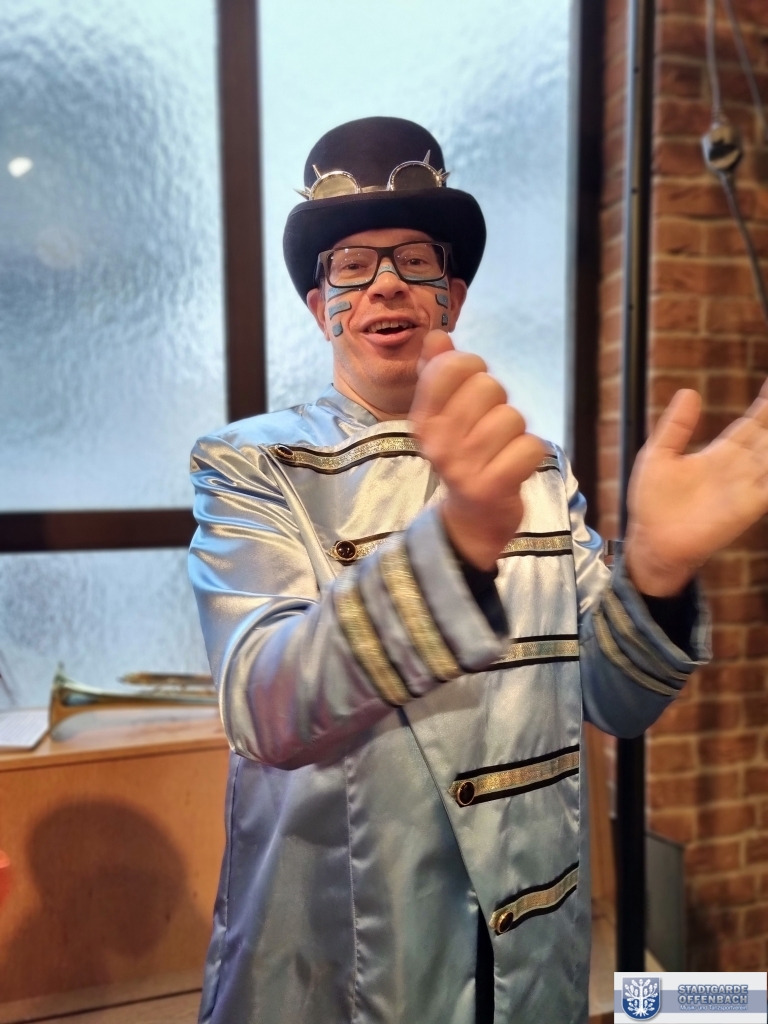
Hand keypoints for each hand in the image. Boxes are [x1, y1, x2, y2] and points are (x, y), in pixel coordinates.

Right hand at [410, 330, 546, 569]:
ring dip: (516, 432)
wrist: (471, 520)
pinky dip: (530, 454)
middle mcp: (438, 441)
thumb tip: (437, 336)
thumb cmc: (463, 457)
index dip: (473, 369)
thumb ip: (438, 373)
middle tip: (489, 428)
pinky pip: (530, 447)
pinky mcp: (492, 487)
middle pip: (489, 387)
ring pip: (513, 417)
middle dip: (498, 403)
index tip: (470, 391)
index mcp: (423, 419)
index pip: (453, 365)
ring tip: (501, 450)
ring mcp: (463, 466)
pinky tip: (514, 466)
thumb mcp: (443, 416)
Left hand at [626, 382, 767, 595]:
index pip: (752, 424)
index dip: (765, 405)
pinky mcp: (748, 507)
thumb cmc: (652, 503)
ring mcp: (746, 487)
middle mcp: (739, 468)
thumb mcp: (659, 455)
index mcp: (720, 454)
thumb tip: (689, 392)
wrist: (651, 542)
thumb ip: (676, 426)